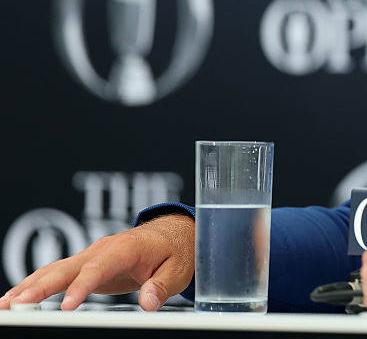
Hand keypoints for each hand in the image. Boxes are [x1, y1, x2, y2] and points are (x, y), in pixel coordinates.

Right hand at [0, 213, 194, 311]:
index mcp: (126, 247)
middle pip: (67, 267)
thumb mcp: (177, 270)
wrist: (173, 233)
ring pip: (54, 270)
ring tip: (6, 305)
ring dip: (29, 286)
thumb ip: (161, 286)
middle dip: (40, 286)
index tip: (67, 307)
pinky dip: (35, 284)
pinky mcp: (85, 264)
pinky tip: (17, 298)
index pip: (100, 268)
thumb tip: (148, 303)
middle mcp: (103, 248)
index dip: (82, 287)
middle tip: (16, 303)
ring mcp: (91, 255)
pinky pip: (57, 274)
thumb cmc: (175, 251)